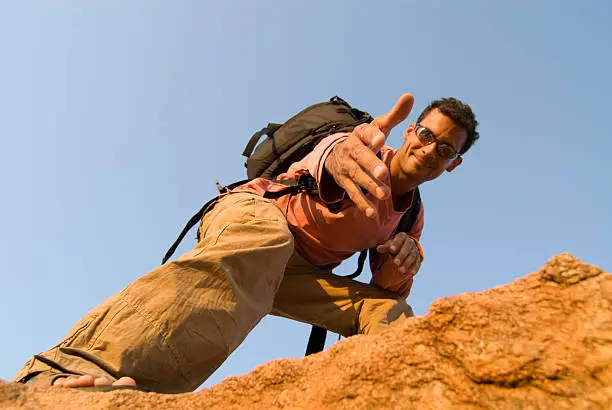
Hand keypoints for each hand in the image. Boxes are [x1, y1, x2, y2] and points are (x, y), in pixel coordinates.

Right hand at [324, 94, 413, 217]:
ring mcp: (347, 168)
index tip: (382, 138)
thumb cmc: (364, 140)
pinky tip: (371, 212)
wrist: (335, 154)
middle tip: (383, 173)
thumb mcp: (377, 126)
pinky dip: (361, 203)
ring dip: (370, 186)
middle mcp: (351, 150)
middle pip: (360, 157)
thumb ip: (394, 115)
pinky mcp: (345, 183)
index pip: (366, 133)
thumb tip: (410, 96)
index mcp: (360, 134)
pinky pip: (353, 194)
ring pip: (357, 177)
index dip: (372, 136)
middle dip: (371, 165)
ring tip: (385, 194)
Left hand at [376, 232, 421, 274]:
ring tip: (400, 271)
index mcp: (402, 236)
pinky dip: (414, 268)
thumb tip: (378, 249)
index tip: (391, 250)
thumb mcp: (388, 245)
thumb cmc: (394, 246)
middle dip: (401, 256)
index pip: (400, 239)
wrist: (404, 248)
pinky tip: (411, 273)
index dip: (396, 244)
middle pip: (407, 248)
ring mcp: (415, 250)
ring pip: (412, 256)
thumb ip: (384, 247)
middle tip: (395, 263)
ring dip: (407, 264)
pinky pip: (417, 263)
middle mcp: (410, 242)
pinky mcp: (418, 258)